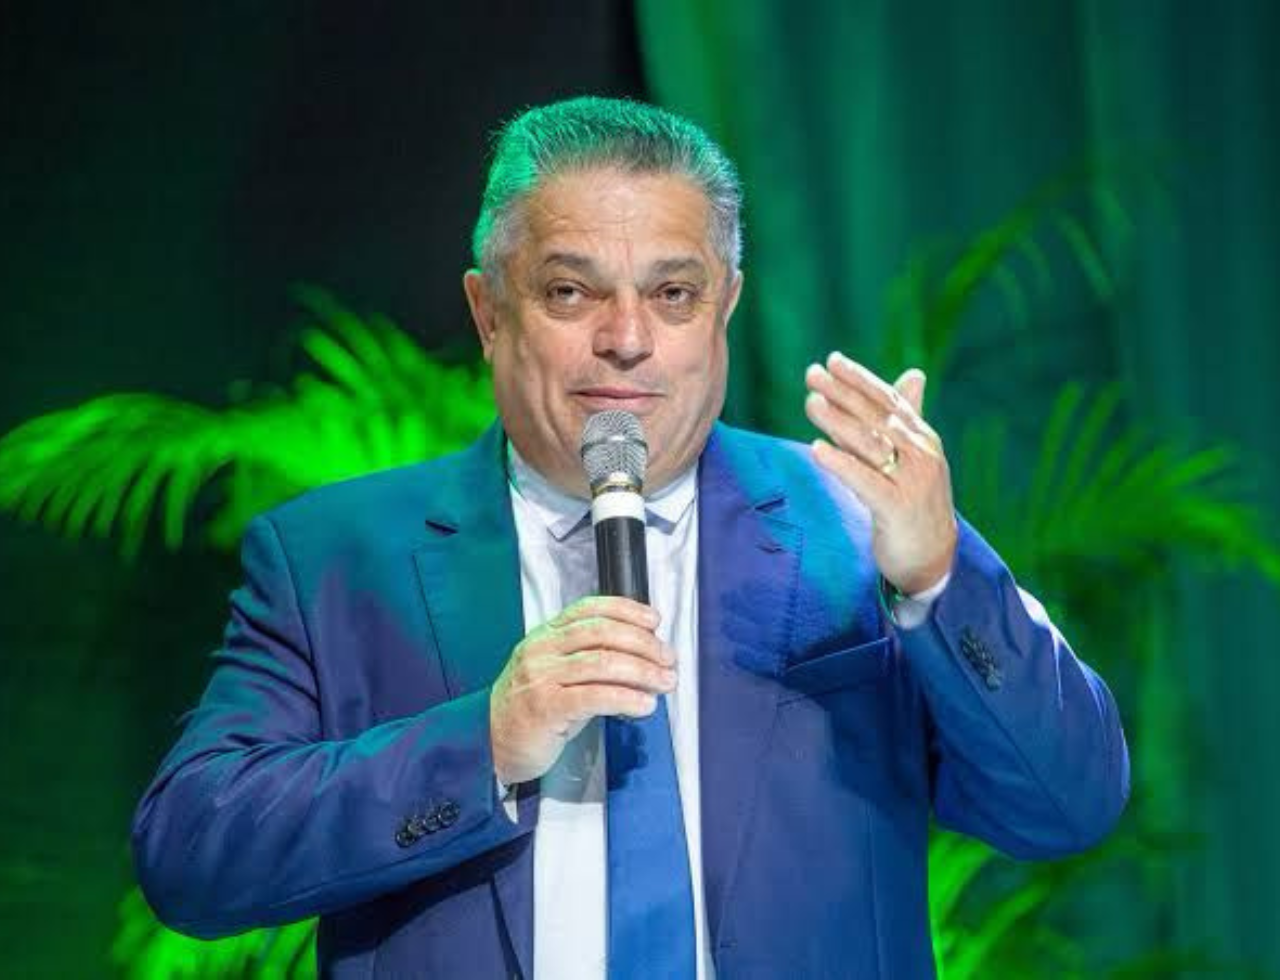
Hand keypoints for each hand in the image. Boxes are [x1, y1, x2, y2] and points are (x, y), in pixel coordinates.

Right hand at [489, 595, 676, 784]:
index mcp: (545, 636)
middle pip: (602, 633)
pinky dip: (626, 698)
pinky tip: (644, 705)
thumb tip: (639, 655)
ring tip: (664, 682)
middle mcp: (542, 650)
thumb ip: (589, 660)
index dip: (626, 609)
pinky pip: (595, 696)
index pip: (589, 609)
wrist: (489, 742)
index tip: (653, 620)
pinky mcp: (545, 707)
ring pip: (603, 663)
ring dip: (643, 672)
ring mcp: (541, 678)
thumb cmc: (529, 709)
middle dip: (644, 644)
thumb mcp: (555, 674)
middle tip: (668, 659)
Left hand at [804, 351, 957, 594]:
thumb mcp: (911, 457)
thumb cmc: (914, 503)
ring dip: (837, 421)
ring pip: (869, 444)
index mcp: (922, 438)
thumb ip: (905, 418)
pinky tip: (817, 449)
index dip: (860, 379)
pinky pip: (864, 481)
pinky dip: (841, 464)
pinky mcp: (897, 508)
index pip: (888, 401)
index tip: (831, 361)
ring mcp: (911, 481)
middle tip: (812, 374)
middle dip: (842, 393)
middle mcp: (920, 454)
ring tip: (810, 402)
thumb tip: (914, 373)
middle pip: (875, 417)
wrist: (931, 557)